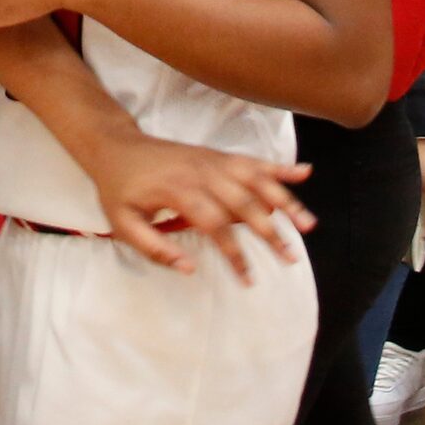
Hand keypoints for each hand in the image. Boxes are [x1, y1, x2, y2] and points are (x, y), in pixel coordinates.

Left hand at [82, 128, 314, 279]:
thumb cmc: (119, 190)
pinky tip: (305, 173)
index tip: (248, 279)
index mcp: (179, 191)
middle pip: (245, 203)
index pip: (216, 225)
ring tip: (308, 224)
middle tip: (291, 257)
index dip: (234, 253)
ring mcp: (214, 161)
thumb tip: (190, 270)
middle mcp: (203, 172)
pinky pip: (254, 161)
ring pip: (257, 180)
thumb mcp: (123, 225)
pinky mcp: (219, 156)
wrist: (116, 146)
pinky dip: (281, 167)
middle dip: (270, 232)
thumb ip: (154, 249)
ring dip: (286, 201)